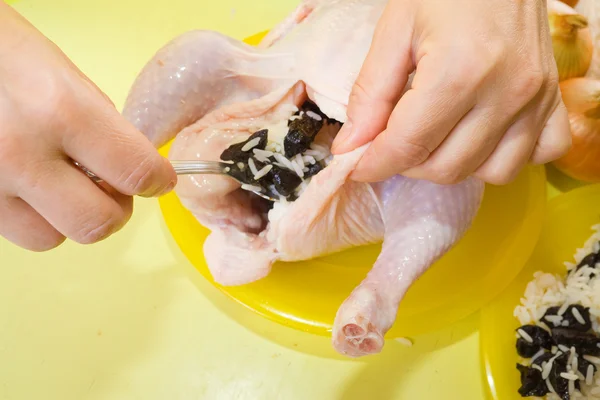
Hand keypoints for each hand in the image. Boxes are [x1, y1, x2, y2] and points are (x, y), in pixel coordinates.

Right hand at [0, 3, 175, 250]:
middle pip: (97, 223)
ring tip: (64, 186)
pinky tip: (33, 187)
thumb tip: (133, 169)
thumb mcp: (68, 78)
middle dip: (116, 209)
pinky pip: (18, 233)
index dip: (157, 180)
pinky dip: (36, 218)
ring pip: (53, 238)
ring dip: (70, 219)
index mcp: (62, 110)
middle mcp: (23, 152)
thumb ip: (105, 128)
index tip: (160, 180)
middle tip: (113, 188)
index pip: (135, 171)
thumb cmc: (7, 56)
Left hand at [331, 0, 570, 184]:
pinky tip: (481, 136)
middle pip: (445, 167)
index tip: (354, 165)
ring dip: (451, 164)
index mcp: (459, 71)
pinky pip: (536, 157)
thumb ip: (370, 94)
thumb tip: (350, 147)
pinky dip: (504, 157)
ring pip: (489, 172)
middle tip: (392, 139)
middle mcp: (506, 92)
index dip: (373, 164)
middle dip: (407, 163)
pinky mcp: (555, 100)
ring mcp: (537, 99)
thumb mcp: (395, 31)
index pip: (408, 146)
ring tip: (434, 135)